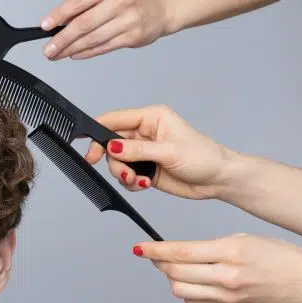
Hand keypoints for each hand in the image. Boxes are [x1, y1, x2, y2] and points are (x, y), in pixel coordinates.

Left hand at [40, 0, 169, 59]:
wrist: (163, 7)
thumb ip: (87, 4)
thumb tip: (60, 22)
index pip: (78, 2)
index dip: (59, 15)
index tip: (46, 25)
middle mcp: (119, 1)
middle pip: (83, 24)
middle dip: (62, 39)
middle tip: (48, 49)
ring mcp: (128, 20)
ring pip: (92, 38)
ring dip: (71, 49)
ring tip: (58, 54)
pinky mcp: (132, 37)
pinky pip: (103, 47)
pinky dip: (86, 52)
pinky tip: (75, 54)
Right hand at [83, 105, 232, 199]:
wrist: (218, 180)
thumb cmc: (203, 157)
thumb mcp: (169, 151)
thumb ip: (138, 149)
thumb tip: (112, 146)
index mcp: (151, 118)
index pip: (116, 119)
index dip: (97, 128)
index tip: (83, 139)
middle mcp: (144, 133)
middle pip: (111, 142)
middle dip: (109, 157)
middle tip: (99, 164)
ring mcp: (144, 152)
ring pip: (116, 161)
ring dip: (122, 173)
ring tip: (137, 179)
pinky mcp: (145, 168)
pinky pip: (126, 175)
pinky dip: (130, 182)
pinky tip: (145, 184)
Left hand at [133, 233, 301, 302]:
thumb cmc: (276, 254)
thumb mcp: (241, 239)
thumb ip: (210, 248)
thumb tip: (179, 254)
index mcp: (229, 251)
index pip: (181, 251)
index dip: (155, 250)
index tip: (139, 248)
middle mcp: (226, 275)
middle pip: (175, 273)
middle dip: (159, 263)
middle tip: (155, 256)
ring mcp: (227, 295)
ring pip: (181, 291)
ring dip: (172, 279)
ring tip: (177, 269)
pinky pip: (196, 302)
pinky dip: (188, 292)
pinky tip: (195, 283)